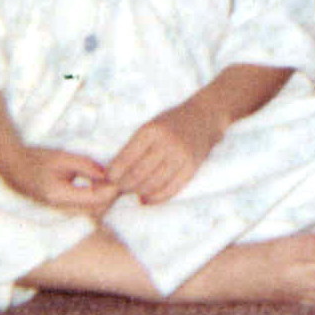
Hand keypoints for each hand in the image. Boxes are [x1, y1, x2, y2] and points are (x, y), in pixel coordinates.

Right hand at [0, 143, 119, 215]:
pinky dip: (94, 203)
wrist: (14, 168)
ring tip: (110, 184)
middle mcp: (59, 208)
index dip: (109, 190)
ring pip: (90, 214)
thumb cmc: (37, 159)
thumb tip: (109, 174)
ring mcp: (59, 212)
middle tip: (120, 182)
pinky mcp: (61, 211)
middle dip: (109, 198)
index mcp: (58, 194)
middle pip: (94, 211)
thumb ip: (86, 166)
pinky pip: (83, 212)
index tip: (120, 179)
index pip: (93, 199)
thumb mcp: (63, 157)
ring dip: (103, 202)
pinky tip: (98, 188)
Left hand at [108, 96, 224, 205]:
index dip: (114, 174)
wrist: (205, 116)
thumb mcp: (150, 126)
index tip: (109, 179)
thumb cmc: (171, 122)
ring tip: (134, 192)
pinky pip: (170, 189)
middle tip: (120, 188)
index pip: (125, 159)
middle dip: (124, 186)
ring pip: (152, 184)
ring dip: (139, 192)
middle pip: (137, 174)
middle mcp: (165, 142)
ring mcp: (180, 155)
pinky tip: (147, 198)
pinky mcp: (192, 167)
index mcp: (150, 130)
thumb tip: (112, 174)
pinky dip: (156, 198)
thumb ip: (133, 147)